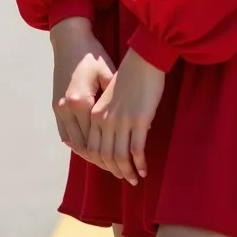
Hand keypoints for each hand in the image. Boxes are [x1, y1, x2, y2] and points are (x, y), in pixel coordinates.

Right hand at [50, 17, 115, 172]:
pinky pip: (67, 135)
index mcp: (81, 102)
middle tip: (120, 173)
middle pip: (85, 147)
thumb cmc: (93, 54)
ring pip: (75, 144)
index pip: (98, 141)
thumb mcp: (109, 73)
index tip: (128, 165)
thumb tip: (141, 123)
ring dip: (90, 156)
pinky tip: (91, 151)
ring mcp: (59, 109)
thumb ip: (119, 101)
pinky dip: (79, 145)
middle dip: (103, 162)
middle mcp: (67, 109)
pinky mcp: (56, 106)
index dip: (113, 155)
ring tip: (108, 165)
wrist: (69, 39)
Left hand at [87, 47, 165, 183]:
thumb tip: (111, 134)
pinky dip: (140, 163)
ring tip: (135, 178)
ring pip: (120, 156)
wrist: (144, 59)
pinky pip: (136, 150)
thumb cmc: (129, 75)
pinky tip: (144, 169)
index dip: (102, 163)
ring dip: (127, 172)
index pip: (93, 149)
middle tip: (125, 178)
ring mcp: (122, 121)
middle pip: (105, 156)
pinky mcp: (139, 120)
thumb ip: (105, 114)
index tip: (112, 169)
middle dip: (115, 171)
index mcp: (96, 114)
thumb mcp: (109, 95)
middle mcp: (105, 120)